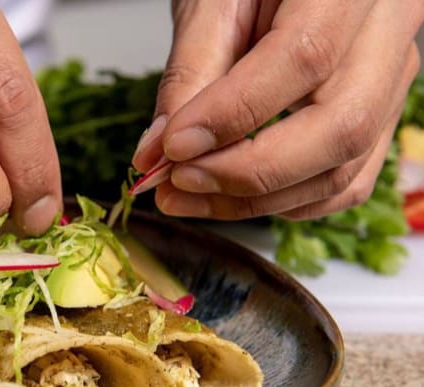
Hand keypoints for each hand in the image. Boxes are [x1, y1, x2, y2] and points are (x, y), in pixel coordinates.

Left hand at [133, 0, 422, 219]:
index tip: (172, 147)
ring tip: (186, 195)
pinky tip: (228, 196)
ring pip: (342, 169)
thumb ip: (189, 73)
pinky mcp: (377, 118)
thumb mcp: (210, 4)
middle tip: (178, 181)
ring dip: (255, 201)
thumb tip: (159, 152)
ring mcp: (390, 81)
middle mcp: (388, 32)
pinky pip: (344, 183)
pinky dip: (282, 203)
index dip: (232, 115)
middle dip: (248, 173)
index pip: (303, 58)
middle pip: (340, 127)